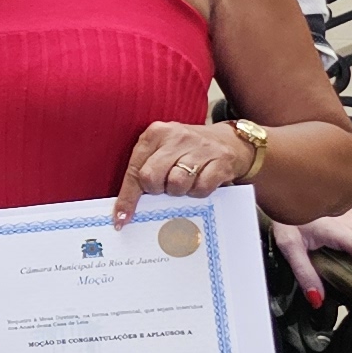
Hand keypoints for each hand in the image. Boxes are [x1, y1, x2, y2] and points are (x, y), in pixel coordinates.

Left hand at [117, 120, 257, 222]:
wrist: (230, 141)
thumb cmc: (188, 151)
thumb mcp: (163, 151)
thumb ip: (146, 169)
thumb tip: (126, 210)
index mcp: (156, 133)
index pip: (134, 169)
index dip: (127, 197)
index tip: (121, 219)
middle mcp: (177, 137)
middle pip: (152, 177)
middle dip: (157, 189)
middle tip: (165, 187)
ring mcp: (200, 148)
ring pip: (177, 183)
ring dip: (179, 191)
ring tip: (184, 182)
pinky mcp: (221, 161)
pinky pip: (201, 188)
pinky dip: (198, 192)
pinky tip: (200, 182)